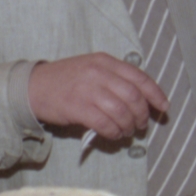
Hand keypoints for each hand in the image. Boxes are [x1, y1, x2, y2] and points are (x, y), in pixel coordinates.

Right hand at [27, 53, 167, 140]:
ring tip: (126, 131)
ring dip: (128, 125)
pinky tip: (113, 134)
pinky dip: (114, 131)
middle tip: (140, 125)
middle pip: (133, 96)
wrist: (32, 87)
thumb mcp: (90, 68)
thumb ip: (113, 78)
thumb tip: (138, 99)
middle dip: (142, 114)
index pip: (139, 77)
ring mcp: (87, 90)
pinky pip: (105, 123)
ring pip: (121, 111)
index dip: (155, 94)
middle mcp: (98, 73)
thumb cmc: (63, 80)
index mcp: (104, 61)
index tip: (163, 107)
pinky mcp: (78, 107)